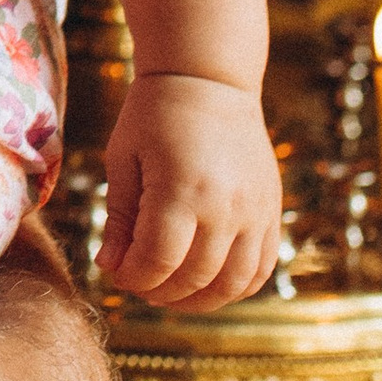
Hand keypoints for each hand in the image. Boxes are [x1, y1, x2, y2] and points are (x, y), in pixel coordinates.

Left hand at [99, 74, 279, 306]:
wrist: (209, 80)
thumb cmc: (154, 115)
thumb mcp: (124, 160)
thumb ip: (119, 218)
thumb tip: (111, 267)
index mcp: (182, 188)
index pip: (158, 260)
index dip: (133, 277)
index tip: (117, 271)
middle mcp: (226, 205)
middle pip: (195, 277)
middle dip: (158, 290)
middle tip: (138, 282)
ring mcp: (255, 211)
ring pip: (233, 284)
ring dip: (198, 300)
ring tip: (169, 291)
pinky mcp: (270, 211)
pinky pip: (260, 269)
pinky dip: (234, 288)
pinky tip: (206, 284)